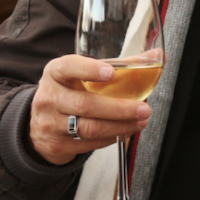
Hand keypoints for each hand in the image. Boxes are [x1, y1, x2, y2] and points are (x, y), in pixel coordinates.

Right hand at [29, 51, 157, 166]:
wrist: (41, 124)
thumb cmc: (70, 91)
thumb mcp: (83, 74)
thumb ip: (120, 64)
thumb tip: (157, 56)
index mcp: (56, 72)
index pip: (69, 67)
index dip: (89, 69)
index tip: (111, 72)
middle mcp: (49, 97)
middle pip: (85, 104)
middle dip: (118, 109)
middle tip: (143, 108)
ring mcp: (50, 122)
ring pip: (90, 127)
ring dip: (120, 126)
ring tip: (141, 121)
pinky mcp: (57, 144)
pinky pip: (89, 143)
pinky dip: (112, 138)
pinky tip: (126, 131)